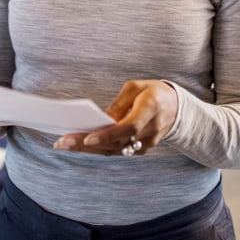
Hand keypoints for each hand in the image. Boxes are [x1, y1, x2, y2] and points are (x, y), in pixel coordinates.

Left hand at [53, 79, 177, 156]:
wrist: (177, 107)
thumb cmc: (152, 92)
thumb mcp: (135, 88)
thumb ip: (118, 105)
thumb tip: (100, 120)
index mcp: (150, 111)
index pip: (127, 128)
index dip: (107, 135)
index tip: (87, 139)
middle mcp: (149, 132)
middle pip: (115, 143)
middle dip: (86, 144)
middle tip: (61, 142)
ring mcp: (146, 144)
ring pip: (113, 150)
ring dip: (87, 149)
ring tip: (62, 144)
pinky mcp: (140, 149)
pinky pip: (116, 150)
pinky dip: (96, 149)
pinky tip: (77, 145)